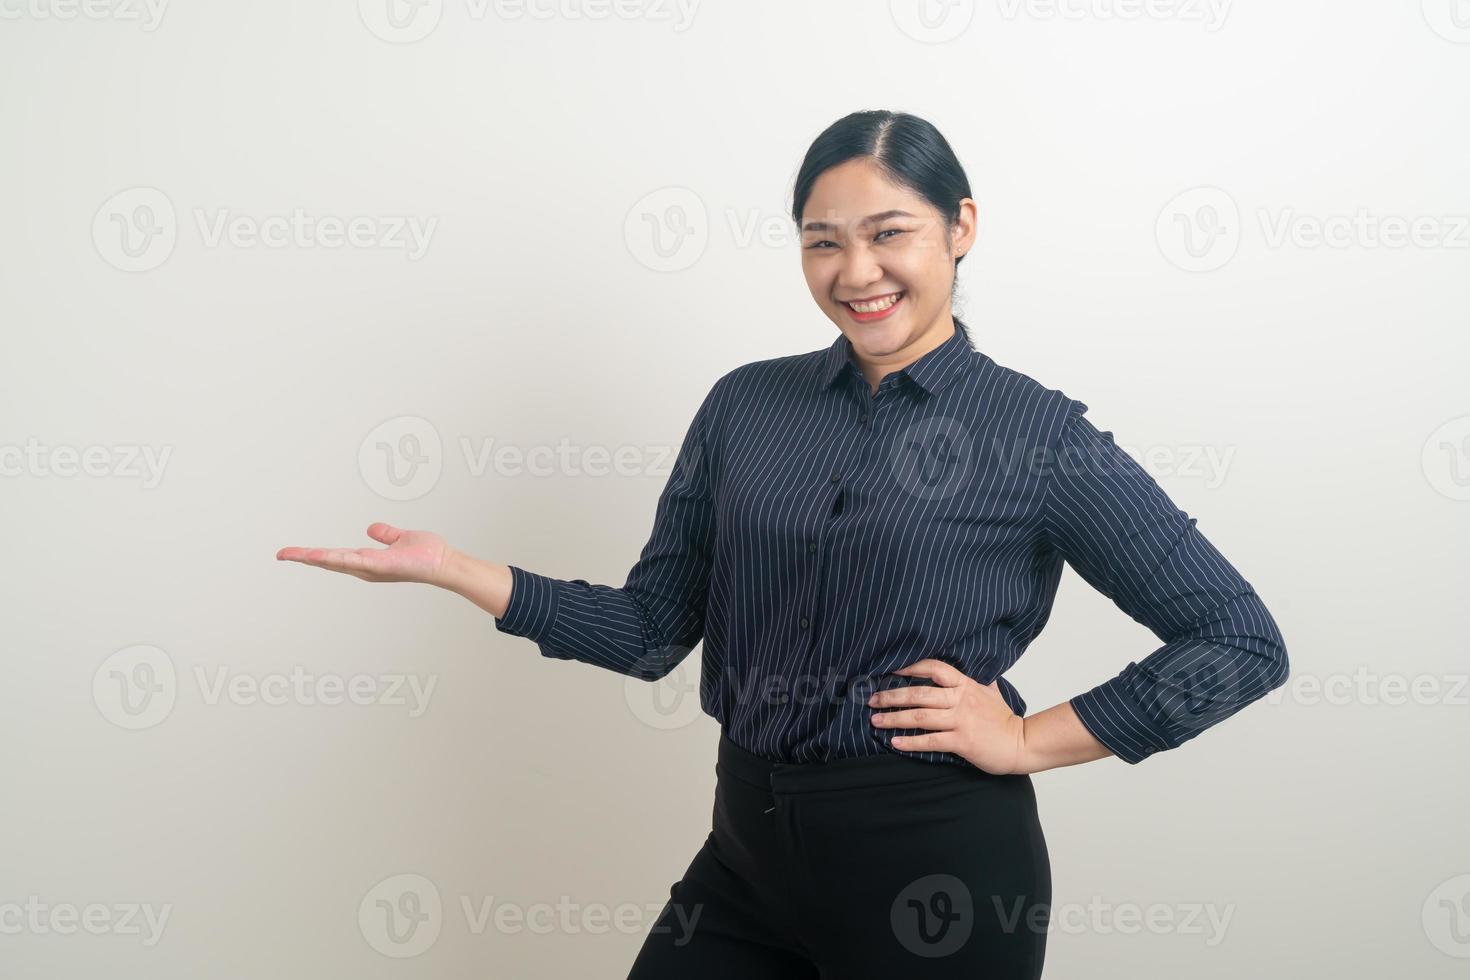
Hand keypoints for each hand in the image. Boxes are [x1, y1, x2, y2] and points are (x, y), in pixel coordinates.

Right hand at [276, 523, 455, 585]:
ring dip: (314, 558)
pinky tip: (320, 556)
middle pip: (328, 562)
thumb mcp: (400, 539)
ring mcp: (371, 568)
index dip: (313, 555)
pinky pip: (354, 561)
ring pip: (336, 562)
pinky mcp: (381, 566)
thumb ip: (385, 534)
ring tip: (292, 555)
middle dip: (304, 558)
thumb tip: (371, 528)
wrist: (444, 563)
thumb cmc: (427, 554)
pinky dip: (336, 559)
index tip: (292, 552)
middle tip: (281, 554)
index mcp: (367, 561)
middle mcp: (365, 568)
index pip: (334, 556)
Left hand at [868, 658, 1029, 775]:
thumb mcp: (991, 691)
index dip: (910, 667)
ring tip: (875, 721)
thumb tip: (972, 663)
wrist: (1022, 744)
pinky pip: (930, 740)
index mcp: (966, 685)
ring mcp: (962, 720)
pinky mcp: (962, 741)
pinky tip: (895, 743)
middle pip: (919, 693)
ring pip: (920, 716)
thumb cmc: (1003, 719)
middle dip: (891, 696)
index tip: (890, 669)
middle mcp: (961, 700)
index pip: (934, 668)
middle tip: (871, 700)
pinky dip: (911, 742)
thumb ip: (976, 679)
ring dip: (894, 718)